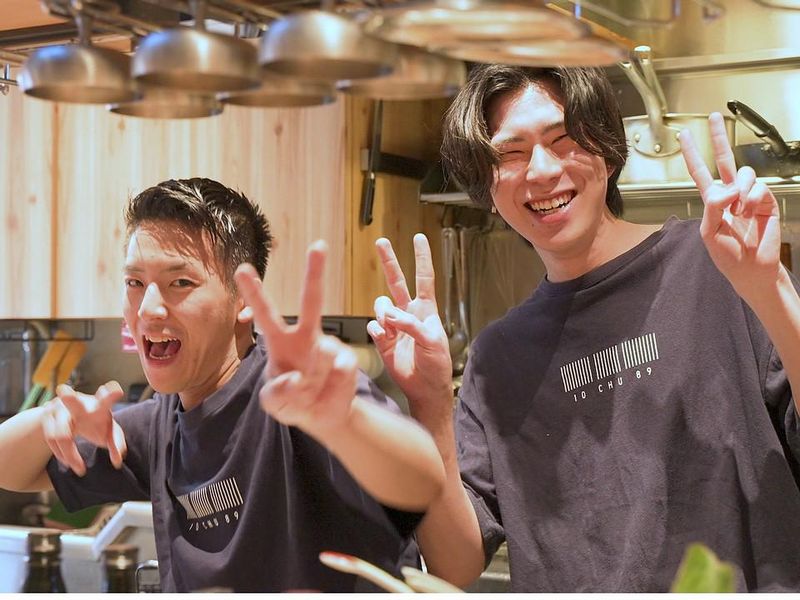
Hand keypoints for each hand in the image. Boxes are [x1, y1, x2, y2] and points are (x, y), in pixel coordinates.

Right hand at [42, 381, 126, 475]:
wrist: (71, 414)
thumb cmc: (97, 422)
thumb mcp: (109, 431)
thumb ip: (116, 444)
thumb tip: (118, 461)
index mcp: (99, 405)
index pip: (106, 399)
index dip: (110, 395)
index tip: (116, 390)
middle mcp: (78, 403)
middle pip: (72, 401)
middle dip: (68, 397)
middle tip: (64, 391)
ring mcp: (60, 408)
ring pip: (61, 433)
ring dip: (70, 454)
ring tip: (80, 469)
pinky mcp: (47, 416)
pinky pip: (51, 439)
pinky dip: (61, 454)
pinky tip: (68, 462)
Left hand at [234, 241, 357, 437]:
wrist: (325, 416)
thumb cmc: (295, 402)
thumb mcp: (275, 403)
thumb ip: (277, 394)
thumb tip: (298, 379)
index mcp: (280, 342)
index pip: (265, 314)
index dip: (254, 293)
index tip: (242, 268)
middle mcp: (306, 337)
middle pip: (311, 301)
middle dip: (316, 273)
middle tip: (319, 245)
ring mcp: (329, 347)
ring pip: (322, 353)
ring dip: (312, 379)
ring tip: (310, 393)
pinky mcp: (347, 360)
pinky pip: (337, 372)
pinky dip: (328, 387)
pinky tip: (326, 391)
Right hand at [368, 234, 452, 421]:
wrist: (425, 388)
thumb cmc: (436, 365)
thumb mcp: (432, 342)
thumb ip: (411, 325)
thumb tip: (389, 314)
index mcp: (426, 310)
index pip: (424, 277)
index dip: (422, 257)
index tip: (419, 238)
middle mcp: (408, 313)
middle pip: (396, 281)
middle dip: (389, 261)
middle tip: (381, 242)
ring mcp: (394, 325)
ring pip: (380, 305)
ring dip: (384, 314)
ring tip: (391, 329)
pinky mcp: (382, 339)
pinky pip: (373, 326)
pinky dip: (377, 330)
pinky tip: (385, 338)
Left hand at [680, 112, 783, 299]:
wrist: (751, 269)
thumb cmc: (727, 255)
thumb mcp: (709, 231)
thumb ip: (713, 207)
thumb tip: (726, 188)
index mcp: (711, 201)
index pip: (699, 172)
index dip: (691, 154)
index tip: (683, 136)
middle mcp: (729, 194)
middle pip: (723, 159)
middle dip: (717, 137)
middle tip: (713, 116)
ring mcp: (748, 195)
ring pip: (744, 174)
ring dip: (740, 191)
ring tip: (739, 211)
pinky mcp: (766, 200)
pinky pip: (758, 187)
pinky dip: (752, 199)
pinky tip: (749, 212)